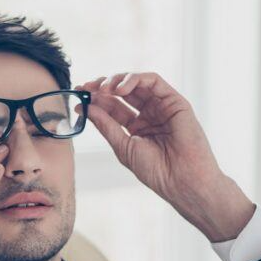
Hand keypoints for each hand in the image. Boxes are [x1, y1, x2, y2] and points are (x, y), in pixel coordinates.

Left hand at [76, 72, 254, 241]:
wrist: (182, 180)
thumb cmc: (156, 171)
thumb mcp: (123, 146)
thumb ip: (106, 125)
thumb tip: (86, 106)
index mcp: (136, 127)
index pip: (113, 106)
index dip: (95, 99)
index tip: (78, 95)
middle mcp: (149, 114)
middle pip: (122, 91)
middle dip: (103, 86)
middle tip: (87, 87)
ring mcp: (162, 106)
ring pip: (136, 82)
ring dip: (116, 80)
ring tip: (104, 88)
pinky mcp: (174, 101)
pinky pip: (153, 81)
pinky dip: (135, 79)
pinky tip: (120, 89)